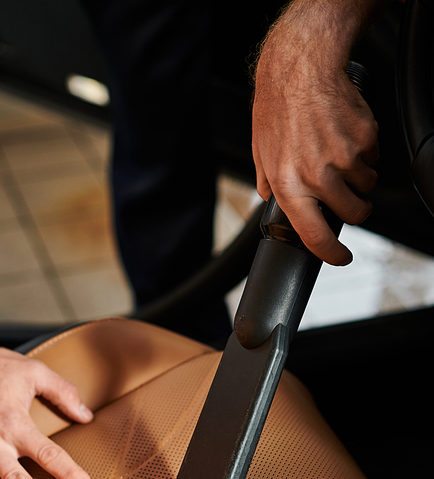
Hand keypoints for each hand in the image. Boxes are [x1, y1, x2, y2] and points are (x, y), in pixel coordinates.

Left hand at [252, 1, 379, 264]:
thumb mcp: (261, 151)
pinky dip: (365, 151)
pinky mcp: (364, 138)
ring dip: (359, 178)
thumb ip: (268, 182)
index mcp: (290, 186)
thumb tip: (271, 201)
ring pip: (366, 186)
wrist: (301, 66)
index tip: (340, 257)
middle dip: (355, 209)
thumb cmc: (277, 107)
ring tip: (338, 154)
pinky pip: (373, 158)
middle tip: (346, 195)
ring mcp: (344, 158)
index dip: (331, 253)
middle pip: (354, 213)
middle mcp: (318, 176)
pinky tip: (345, 134)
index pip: (314, 236)